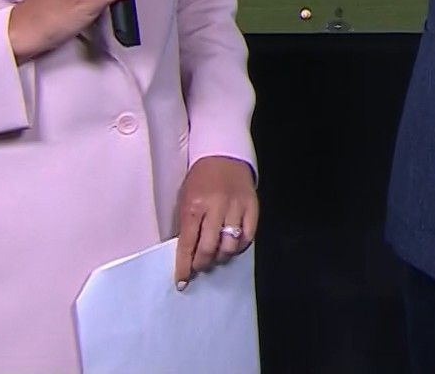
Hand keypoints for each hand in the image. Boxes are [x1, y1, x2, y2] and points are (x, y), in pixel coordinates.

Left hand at [173, 155, 258, 288]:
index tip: (182, 282)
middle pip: (209, 248)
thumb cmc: (199, 178)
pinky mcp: (252, 207)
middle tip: (200, 267)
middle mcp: (215, 207)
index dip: (184, 266)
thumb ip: (186, 224)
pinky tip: (232, 246)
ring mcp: (236, 207)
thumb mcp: (185, 197)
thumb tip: (185, 252)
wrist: (223, 154)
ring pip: (230, 246)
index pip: (187, 244)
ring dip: (221, 257)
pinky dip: (240, 246)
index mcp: (194, 206)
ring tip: (216, 257)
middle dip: (202, 264)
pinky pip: (248, 236)